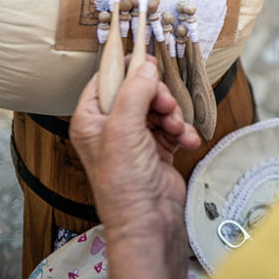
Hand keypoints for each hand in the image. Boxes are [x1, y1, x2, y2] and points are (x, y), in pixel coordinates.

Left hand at [70, 59, 200, 278]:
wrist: (150, 221)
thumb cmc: (125, 184)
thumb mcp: (124, 130)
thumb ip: (135, 92)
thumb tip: (146, 65)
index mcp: (91, 120)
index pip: (106, 80)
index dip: (126, 68)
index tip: (147, 57)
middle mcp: (112, 128)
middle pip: (139, 91)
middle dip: (159, 98)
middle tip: (166, 109)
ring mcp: (136, 139)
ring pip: (160, 108)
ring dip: (174, 116)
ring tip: (177, 131)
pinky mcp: (157, 150)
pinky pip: (173, 127)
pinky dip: (183, 132)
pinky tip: (187, 142)